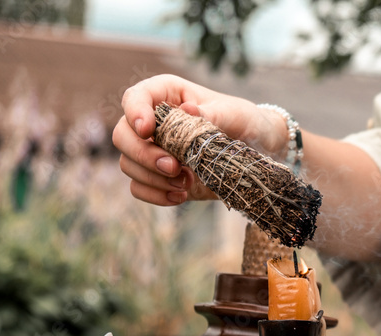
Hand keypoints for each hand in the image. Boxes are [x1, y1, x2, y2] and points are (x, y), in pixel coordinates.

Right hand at [112, 74, 287, 205]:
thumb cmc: (243, 121)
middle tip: (174, 167)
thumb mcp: (234, 114)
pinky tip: (180, 196)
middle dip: (144, 154)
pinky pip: (138, 187)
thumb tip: (188, 109)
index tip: (147, 130)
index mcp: (167, 94)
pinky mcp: (158, 176)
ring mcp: (153, 150)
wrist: (257, 150)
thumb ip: (211, 113)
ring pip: (128, 163)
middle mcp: (153, 121)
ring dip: (153, 178)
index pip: (135, 97)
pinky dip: (155, 195)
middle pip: (122, 135)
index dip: (135, 112)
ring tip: (187, 182)